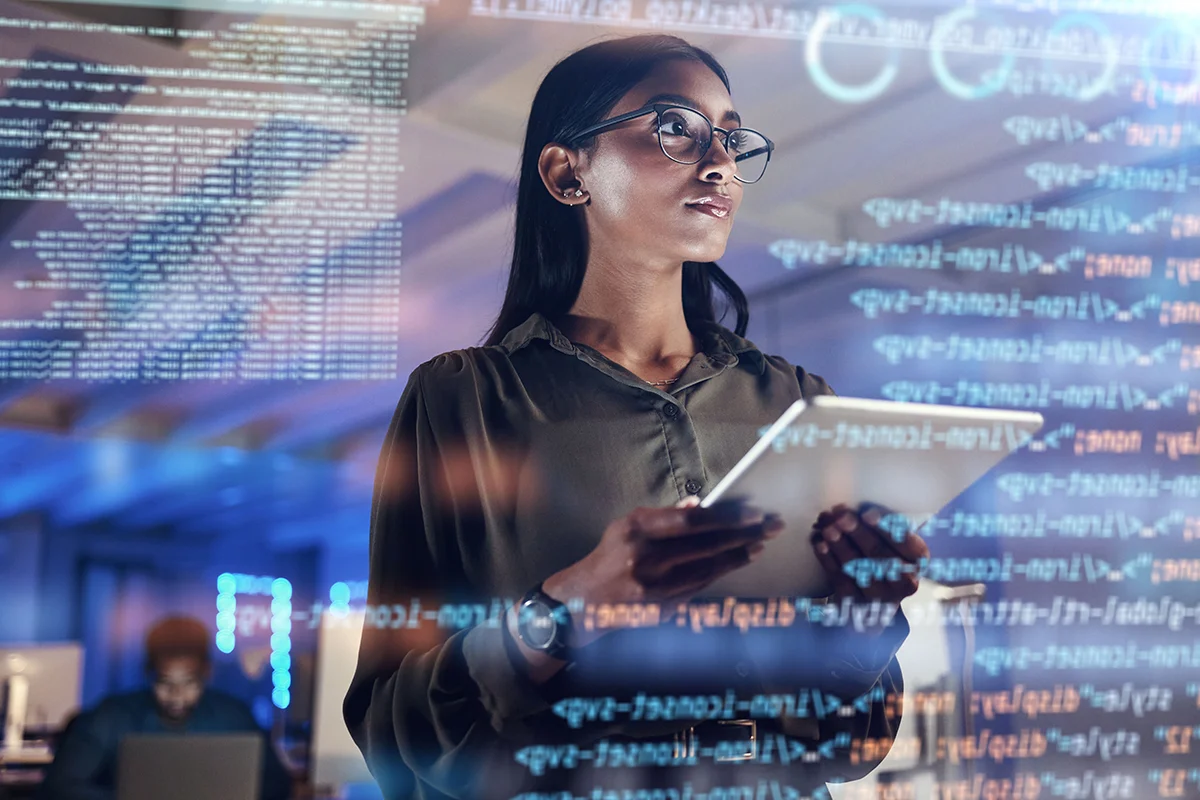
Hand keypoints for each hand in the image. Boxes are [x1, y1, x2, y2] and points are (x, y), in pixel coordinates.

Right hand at [542, 496, 784, 647]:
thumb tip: (700, 505)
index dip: (726, 516)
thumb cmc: (611, 555)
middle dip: (744, 534)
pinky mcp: (664, 605)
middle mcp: (647, 558)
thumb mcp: (627, 525)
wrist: (586, 600)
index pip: (691, 521)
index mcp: (637, 530)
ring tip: (761, 543)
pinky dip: (723, 571)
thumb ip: (664, 516)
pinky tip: (739, 560)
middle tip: (771, 525)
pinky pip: (702, 584)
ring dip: (740, 555)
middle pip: (707, 544)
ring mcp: (657, 586)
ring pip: (710, 567)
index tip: (753, 512)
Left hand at [810, 502, 928, 614]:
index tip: (867, 514)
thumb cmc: (883, 556)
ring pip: (858, 568)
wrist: (875, 598)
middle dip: (858, 533)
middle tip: (841, 517)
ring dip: (840, 545)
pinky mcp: (857, 604)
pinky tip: (820, 544)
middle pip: (879, 554)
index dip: (887, 528)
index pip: (907, 543)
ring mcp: (880, 596)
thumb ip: (881, 524)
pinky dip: (829, 560)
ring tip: (827, 527)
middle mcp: (904, 581)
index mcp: (918, 559)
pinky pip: (841, 580)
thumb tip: (855, 507)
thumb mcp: (892, 541)